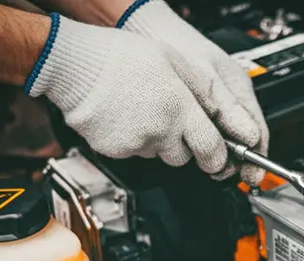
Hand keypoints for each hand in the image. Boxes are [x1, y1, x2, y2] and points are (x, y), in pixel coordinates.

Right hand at [25, 15, 229, 172]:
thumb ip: (206, 94)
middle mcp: (160, 131)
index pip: (212, 151)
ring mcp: (136, 144)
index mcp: (179, 108)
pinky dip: (133, 140)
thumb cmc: (122, 57)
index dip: (218, 158)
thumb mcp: (176, 63)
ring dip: (157, 141)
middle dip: (183, 145)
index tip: (219, 159)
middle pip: (184, 157)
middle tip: (170, 119)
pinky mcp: (115, 152)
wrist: (73, 64)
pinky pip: (134, 153)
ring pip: (158, 154)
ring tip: (143, 111)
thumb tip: (230, 119)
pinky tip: (126, 117)